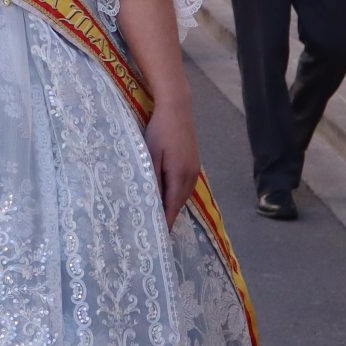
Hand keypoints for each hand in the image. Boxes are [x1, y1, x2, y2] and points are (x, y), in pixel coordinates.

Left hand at [144, 95, 200, 227]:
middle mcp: (190, 176)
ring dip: (173, 206)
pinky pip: (185, 186)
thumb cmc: (160, 131)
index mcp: (179, 175)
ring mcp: (195, 169)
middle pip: (179, 203)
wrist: (177, 109)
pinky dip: (177, 195)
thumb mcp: (150, 155)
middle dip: (169, 217)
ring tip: (161, 218)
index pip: (172, 206)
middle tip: (156, 231)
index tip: (158, 236)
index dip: (166, 222)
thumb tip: (151, 201)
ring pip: (183, 195)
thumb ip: (152, 179)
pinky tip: (168, 197)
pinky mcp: (194, 163)